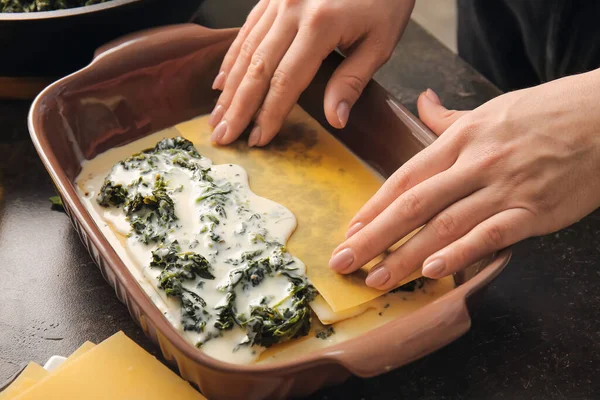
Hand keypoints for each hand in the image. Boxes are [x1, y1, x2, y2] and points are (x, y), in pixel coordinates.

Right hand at [208, 0, 414, 145]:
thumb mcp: (380, 42)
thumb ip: (352, 81)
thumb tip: (334, 120)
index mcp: (320, 24)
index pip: (286, 81)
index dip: (269, 114)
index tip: (257, 139)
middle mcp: (292, 9)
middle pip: (257, 68)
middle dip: (238, 107)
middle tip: (223, 136)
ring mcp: (278, 0)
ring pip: (246, 49)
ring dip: (230, 87)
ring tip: (217, 117)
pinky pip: (247, 29)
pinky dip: (232, 58)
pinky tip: (222, 81)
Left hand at [329, 72, 599, 289]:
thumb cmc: (544, 112)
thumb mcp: (489, 109)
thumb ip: (448, 117)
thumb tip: (423, 102)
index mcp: (458, 140)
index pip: (405, 179)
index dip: (373, 208)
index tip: (349, 231)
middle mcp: (473, 164)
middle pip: (413, 205)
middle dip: (374, 237)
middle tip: (343, 262)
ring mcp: (502, 188)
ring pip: (444, 225)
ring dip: (406, 256)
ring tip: (377, 278)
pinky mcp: (533, 210)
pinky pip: (490, 234)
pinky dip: (461, 253)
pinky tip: (433, 272)